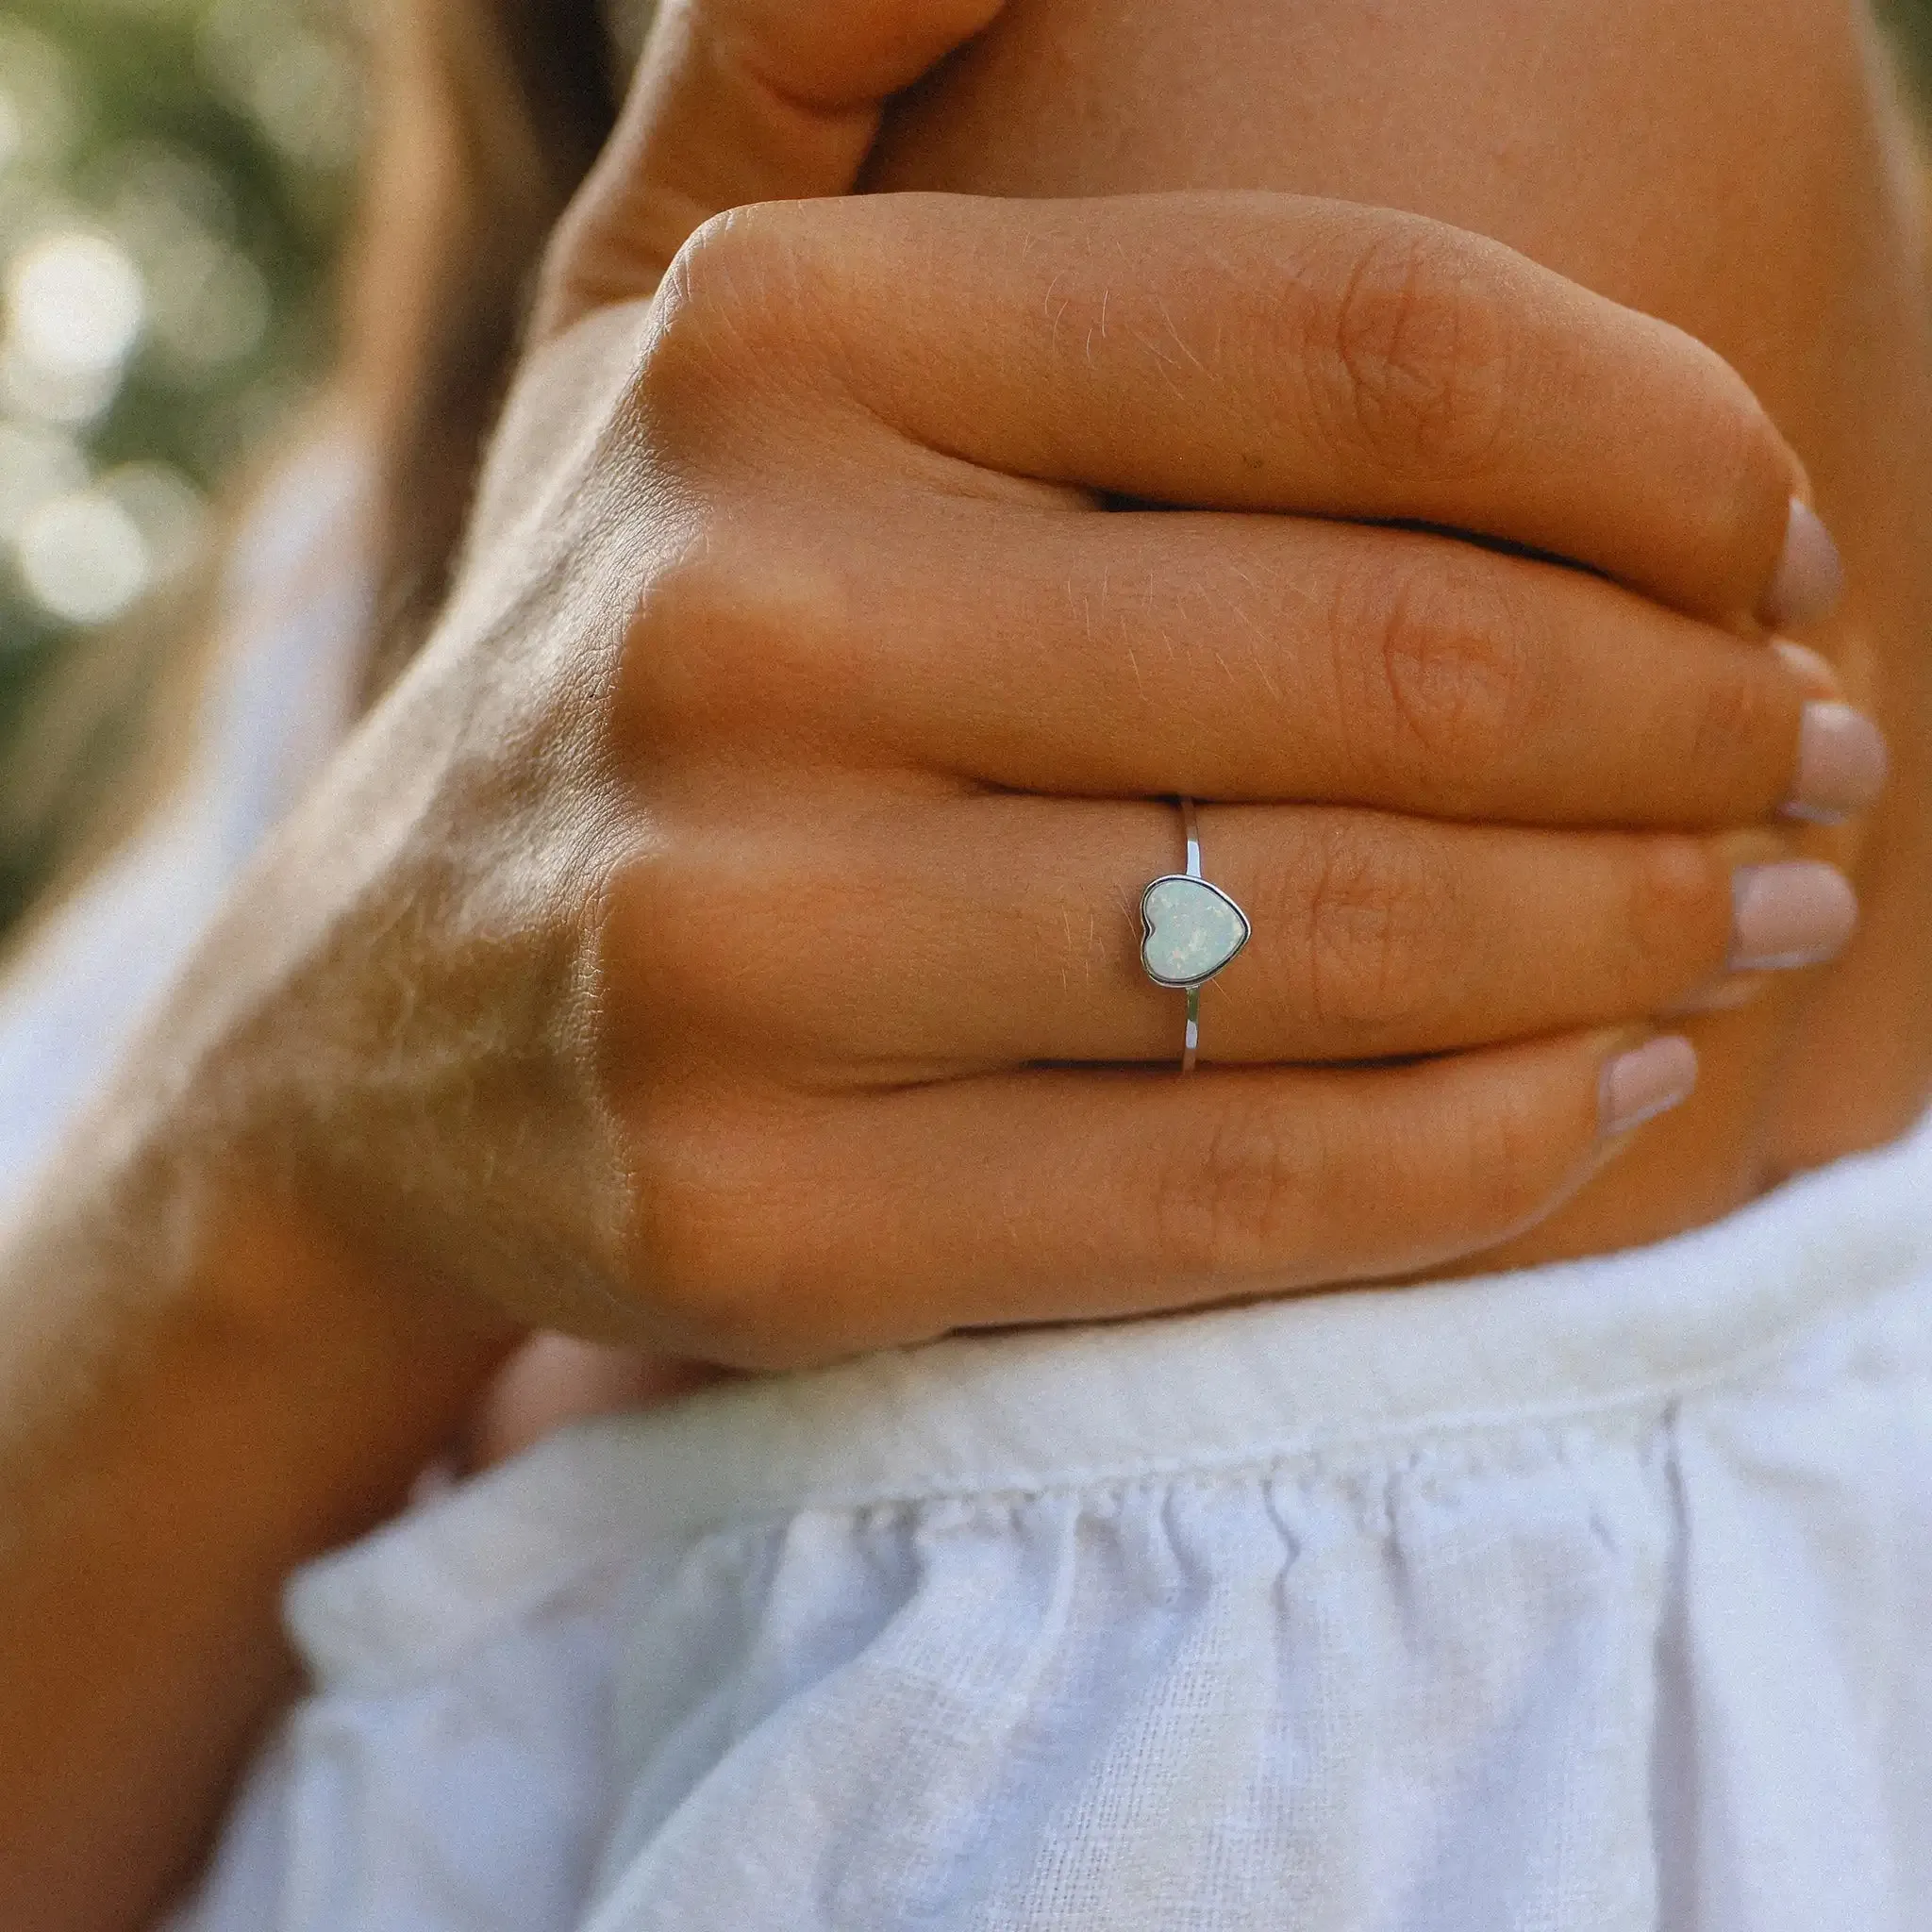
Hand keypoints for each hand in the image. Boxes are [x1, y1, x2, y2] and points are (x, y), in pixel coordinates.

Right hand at [145, 7, 1879, 1375]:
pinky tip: (1612, 1085)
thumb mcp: (664, 322)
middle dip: (1704, 722)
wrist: (368, 1033)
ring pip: (1343, 940)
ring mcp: (727, 947)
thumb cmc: (616, 660)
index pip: (1361, 340)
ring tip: (1768, 918)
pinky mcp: (757, 1220)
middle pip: (1394, 657)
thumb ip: (826, 30)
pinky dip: (1496, 1146)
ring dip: (1645, 934)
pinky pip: (1243, 1184)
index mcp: (774, 353)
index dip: (1662, 450)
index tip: (1784, 549)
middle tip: (1824, 764)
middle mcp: (729, 626)